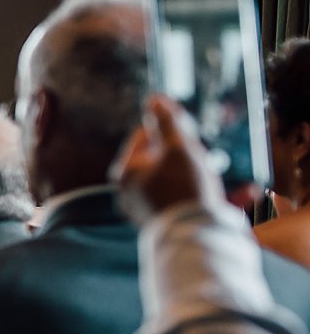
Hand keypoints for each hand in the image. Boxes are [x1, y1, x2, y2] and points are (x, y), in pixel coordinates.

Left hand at [114, 94, 223, 225]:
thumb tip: (154, 99)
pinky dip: (193, 189)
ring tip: (206, 177)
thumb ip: (166, 122)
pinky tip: (209, 191)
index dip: (169, 129)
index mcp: (125, 171)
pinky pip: (177, 195)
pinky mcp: (160, 219)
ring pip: (170, 176)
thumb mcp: (177, 147)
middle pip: (158, 157)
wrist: (195, 234)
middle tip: (200, 158)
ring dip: (192, 171)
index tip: (188, 133)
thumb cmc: (184, 188)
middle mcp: (127, 191)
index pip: (144, 136)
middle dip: (183, 153)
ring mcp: (141, 207)